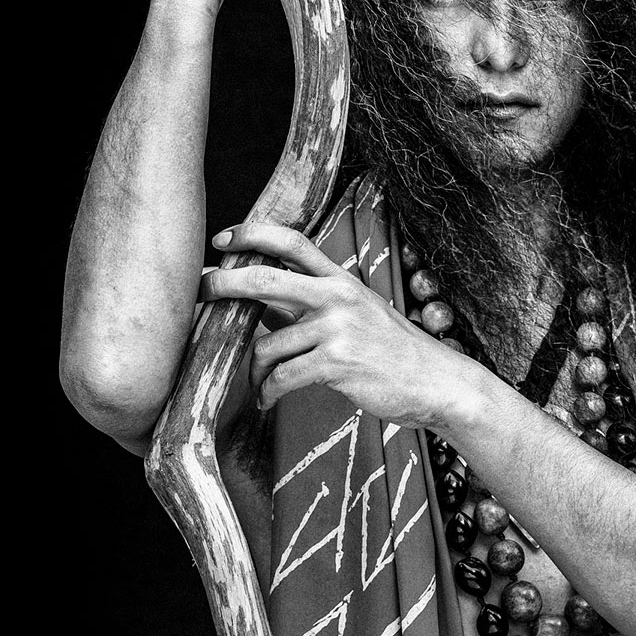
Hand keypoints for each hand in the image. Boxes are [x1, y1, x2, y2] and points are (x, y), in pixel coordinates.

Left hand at [200, 222, 472, 429]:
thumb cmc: (390, 350)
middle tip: (201, 292)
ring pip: (268, 345)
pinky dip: (268, 393)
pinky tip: (266, 401)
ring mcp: (338, 328)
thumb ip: (308, 304)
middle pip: (264, 278)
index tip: (221, 239)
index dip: (252, 234)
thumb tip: (256, 302)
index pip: (291, 241)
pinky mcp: (338, 362)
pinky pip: (283, 377)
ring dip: (254, 371)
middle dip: (223, 283)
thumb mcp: (354, 314)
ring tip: (257, 387)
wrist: (434, 381)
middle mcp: (337, 296)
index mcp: (340, 279)